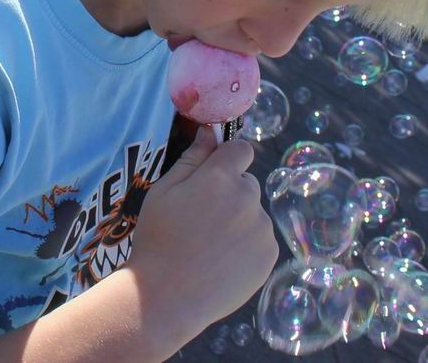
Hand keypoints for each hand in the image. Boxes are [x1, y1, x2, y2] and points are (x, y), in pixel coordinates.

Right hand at [127, 128, 276, 345]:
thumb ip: (192, 158)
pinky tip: (221, 261)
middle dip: (229, 192)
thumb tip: (209, 131)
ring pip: (253, 212)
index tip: (211, 176)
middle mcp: (247, 198)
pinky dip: (245, 245)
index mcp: (220, 178)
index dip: (226, 159)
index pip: (240, 149)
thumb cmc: (158, 239)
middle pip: (246, 182)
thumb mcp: (163, 191)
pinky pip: (260, 239)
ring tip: (209, 245)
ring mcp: (262, 228)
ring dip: (238, 220)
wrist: (168, 297)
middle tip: (201, 218)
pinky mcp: (269, 255)